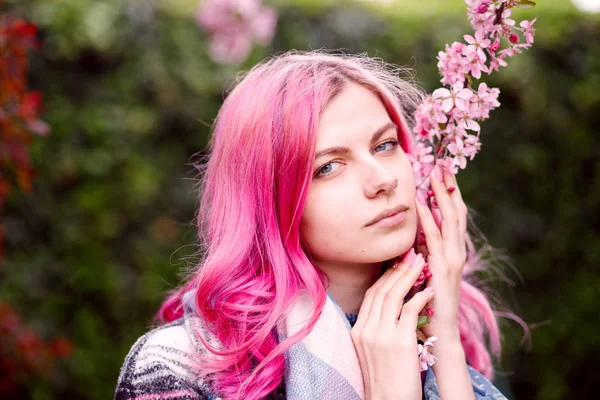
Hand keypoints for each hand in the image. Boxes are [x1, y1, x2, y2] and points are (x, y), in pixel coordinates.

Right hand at [351, 249, 434, 399]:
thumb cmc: (386, 382)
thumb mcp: (372, 353)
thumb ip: (376, 331)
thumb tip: (387, 314)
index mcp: (358, 332)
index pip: (371, 296)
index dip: (385, 277)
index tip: (398, 264)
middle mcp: (366, 330)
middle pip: (381, 291)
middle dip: (397, 270)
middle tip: (411, 254)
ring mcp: (381, 335)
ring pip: (393, 295)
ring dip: (409, 276)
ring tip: (422, 262)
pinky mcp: (398, 342)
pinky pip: (409, 310)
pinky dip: (420, 297)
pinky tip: (429, 290)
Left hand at [414, 166, 467, 339]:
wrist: (439, 329)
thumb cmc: (428, 300)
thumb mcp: (425, 269)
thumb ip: (421, 250)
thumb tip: (410, 233)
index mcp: (453, 249)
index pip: (454, 214)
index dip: (449, 192)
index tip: (441, 171)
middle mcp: (457, 250)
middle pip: (456, 210)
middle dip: (448, 186)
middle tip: (442, 162)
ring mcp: (452, 258)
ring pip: (450, 219)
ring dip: (441, 194)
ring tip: (434, 173)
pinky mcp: (442, 267)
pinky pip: (434, 238)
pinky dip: (429, 218)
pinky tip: (422, 202)